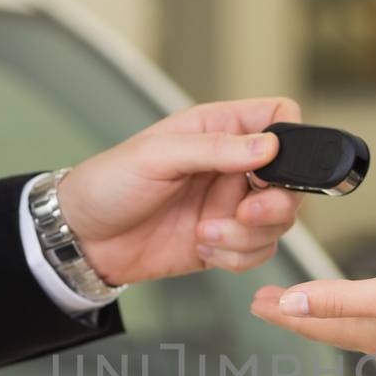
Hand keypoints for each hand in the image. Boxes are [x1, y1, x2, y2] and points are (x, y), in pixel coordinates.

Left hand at [57, 97, 303, 284]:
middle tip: (245, 214)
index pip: (280, 118)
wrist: (84, 239)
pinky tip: (203, 249)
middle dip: (275, 204)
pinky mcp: (226, 242)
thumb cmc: (108, 184)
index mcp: (220, 129)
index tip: (272, 164)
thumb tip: (267, 146)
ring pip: (278, 222)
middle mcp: (233, 167)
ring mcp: (231, 206)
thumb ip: (214, 149)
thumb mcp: (156, 156)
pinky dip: (236, 257)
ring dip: (246, 236)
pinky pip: (258, 253)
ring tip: (205, 233)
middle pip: (291, 180)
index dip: (289, 139)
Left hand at [248, 261, 375, 360]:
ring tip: (301, 305)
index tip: (256, 302)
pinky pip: (374, 322)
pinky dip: (354, 314)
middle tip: (265, 303)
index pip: (313, 322)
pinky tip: (362, 311)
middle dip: (294, 314)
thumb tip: (292, 304)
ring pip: (348, 325)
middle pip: (325, 325)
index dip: (282, 313)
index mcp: (371, 330)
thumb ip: (340, 300)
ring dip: (320, 314)